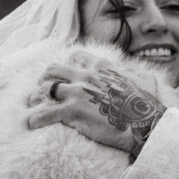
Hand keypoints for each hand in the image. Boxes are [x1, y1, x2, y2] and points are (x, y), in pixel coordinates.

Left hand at [27, 51, 165, 157]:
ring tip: (33, 105)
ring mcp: (77, 92)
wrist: (143, 123)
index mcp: (101, 66)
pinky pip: (45, 112)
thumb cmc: (146, 104)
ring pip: (46, 89)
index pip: (76, 56)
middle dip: (46, 78)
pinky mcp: (72, 111)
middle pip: (54, 70)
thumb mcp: (144, 80)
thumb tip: (139, 73)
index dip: (66, 65)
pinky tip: (33, 123)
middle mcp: (86, 75)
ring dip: (37, 97)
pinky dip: (37, 118)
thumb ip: (135, 73)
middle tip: (42, 88)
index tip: (62, 73)